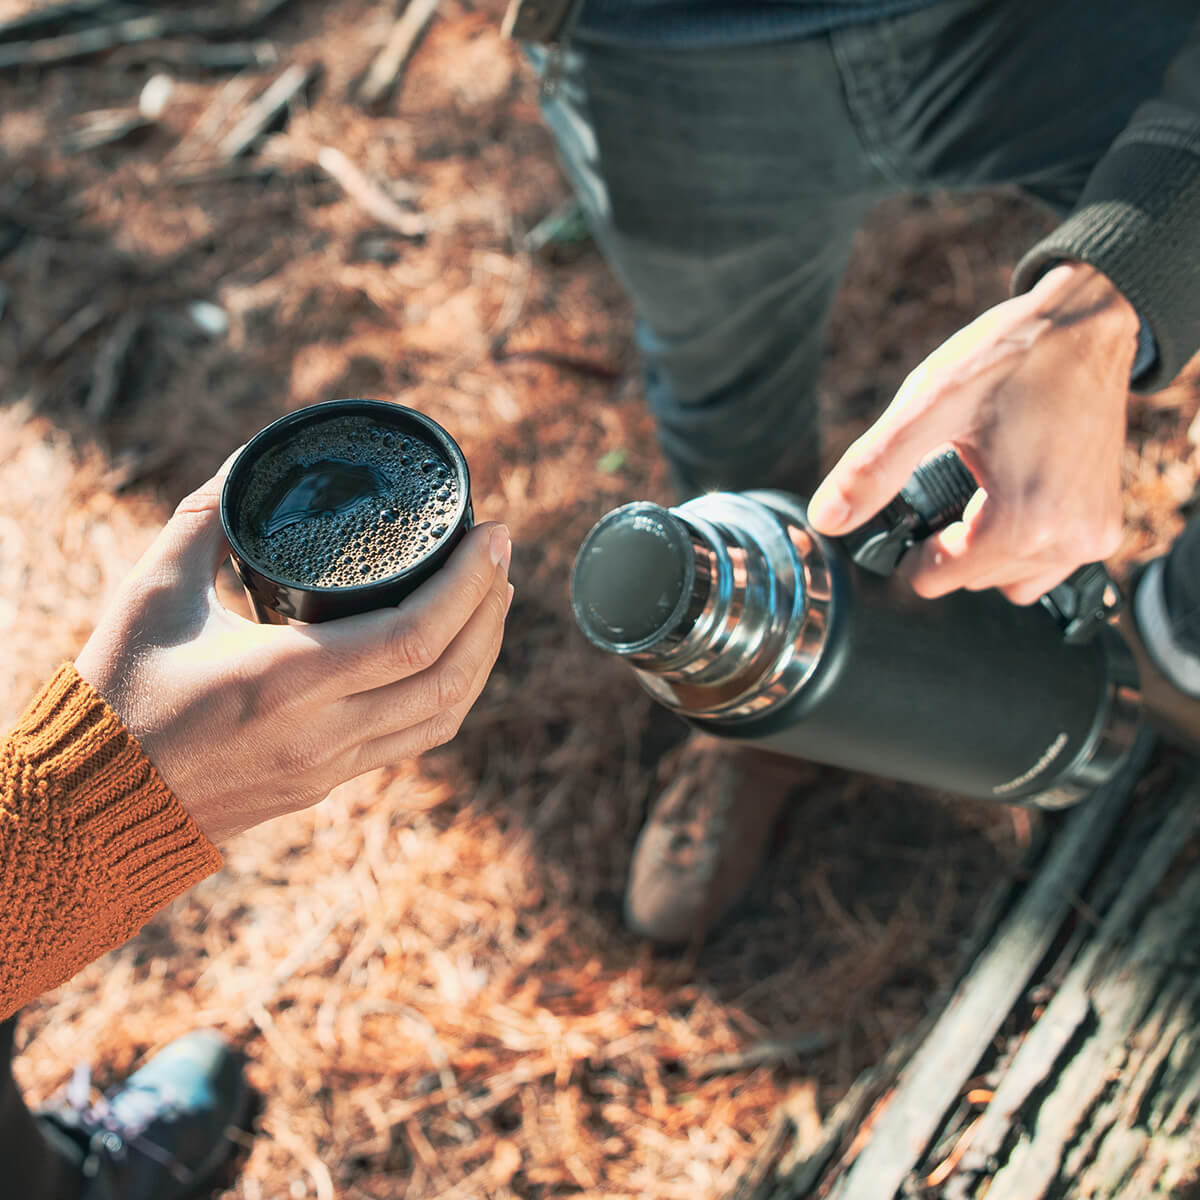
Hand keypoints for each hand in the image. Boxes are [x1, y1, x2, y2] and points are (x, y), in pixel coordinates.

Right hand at [75, 457, 511, 843]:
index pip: (413, 636)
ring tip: (494, 598)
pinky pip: (417, 739)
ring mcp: (331, 767)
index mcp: (282, 681)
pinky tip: (457, 655)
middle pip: (447, 676)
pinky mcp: (329, 783)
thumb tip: (253, 462)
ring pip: (443, 715)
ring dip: (483, 654)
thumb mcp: (151, 593)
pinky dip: (452, 691)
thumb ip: (205, 521)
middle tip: (499, 556)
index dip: (468, 584)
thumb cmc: (119, 692)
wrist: (93, 807)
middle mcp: (321, 733)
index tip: (491, 536)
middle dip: (490, 611)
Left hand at [807, 262, 1139, 603]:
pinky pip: (1045, 564)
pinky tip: (1013, 488)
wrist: (1088, 323)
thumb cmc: (1012, 356)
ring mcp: (1093, 537)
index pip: (934, 579)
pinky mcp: (1106, 526)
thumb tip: (825, 520)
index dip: (911, 543)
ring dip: (984, 546)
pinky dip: (1021, 540)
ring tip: (984, 481)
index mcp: (1024, 522)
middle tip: (955, 474)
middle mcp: (1068, 541)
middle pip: (970, 581)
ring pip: (1008, 579)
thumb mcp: (929, 404)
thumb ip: (873, 468)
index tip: (916, 498)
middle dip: (950, 539)